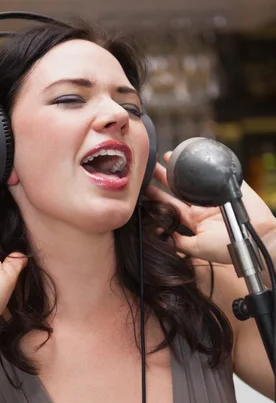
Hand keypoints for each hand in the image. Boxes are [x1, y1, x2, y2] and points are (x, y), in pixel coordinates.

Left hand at [145, 152, 275, 264]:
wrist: (257, 239)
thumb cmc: (229, 247)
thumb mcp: (199, 248)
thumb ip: (181, 242)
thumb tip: (164, 236)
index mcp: (194, 221)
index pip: (171, 207)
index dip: (158, 198)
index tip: (144, 189)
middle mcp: (202, 207)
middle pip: (178, 190)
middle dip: (164, 179)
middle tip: (149, 168)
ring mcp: (214, 195)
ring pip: (193, 178)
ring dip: (179, 168)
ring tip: (165, 157)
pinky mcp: (228, 186)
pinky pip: (215, 172)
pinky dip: (205, 163)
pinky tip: (193, 153)